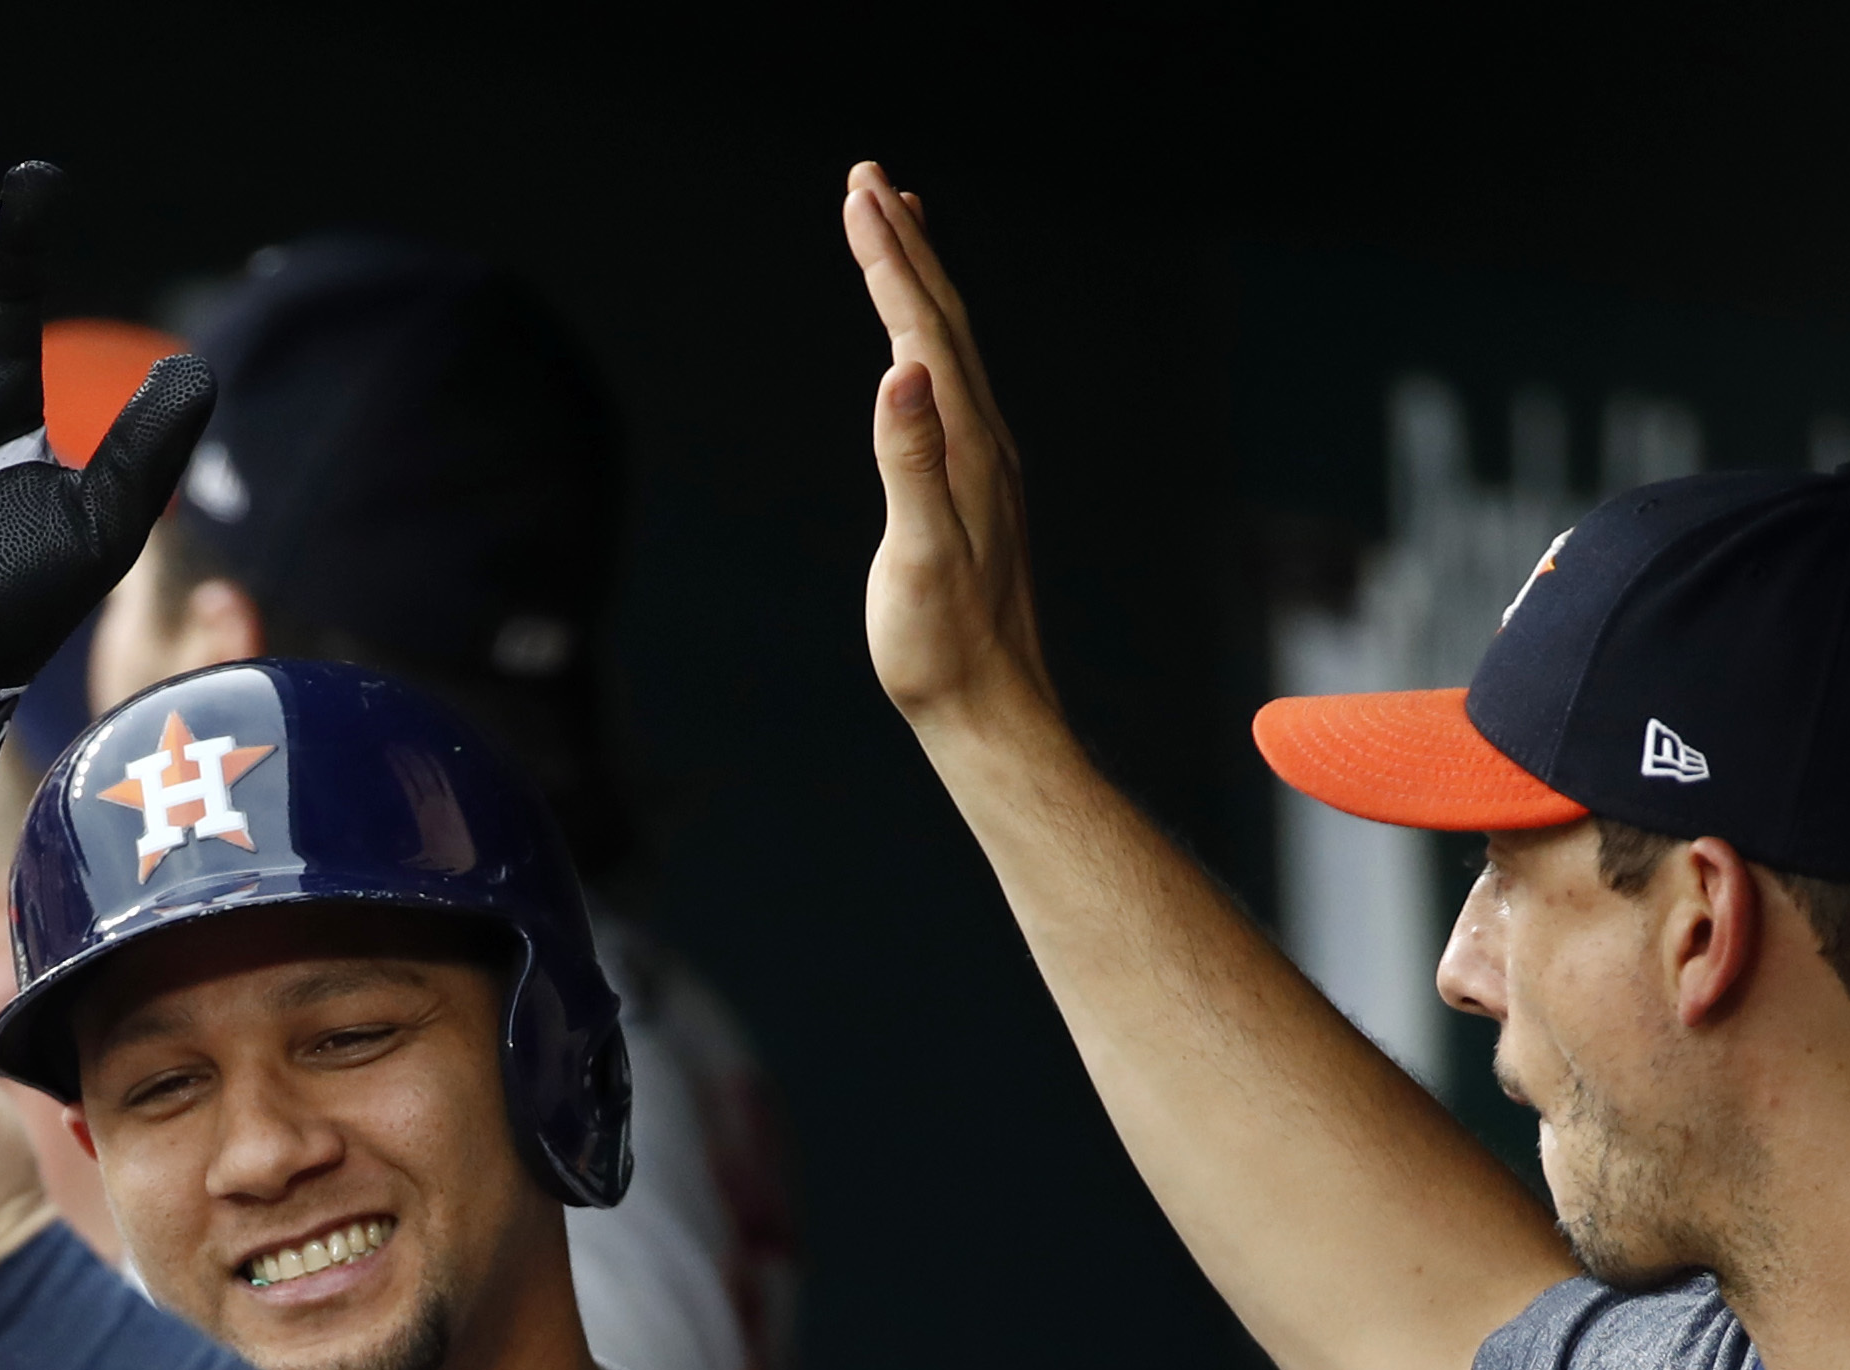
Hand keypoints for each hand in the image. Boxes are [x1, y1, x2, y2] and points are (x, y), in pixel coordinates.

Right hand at [844, 161, 1052, 736]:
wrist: (991, 710)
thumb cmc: (942, 647)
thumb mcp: (916, 556)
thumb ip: (909, 460)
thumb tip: (900, 370)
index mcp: (965, 445)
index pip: (921, 328)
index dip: (887, 258)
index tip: (858, 192)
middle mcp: (983, 441)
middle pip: (941, 320)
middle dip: (903, 244)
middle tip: (869, 178)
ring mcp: (983, 463)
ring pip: (950, 348)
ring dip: (919, 282)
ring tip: (899, 229)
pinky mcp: (975, 488)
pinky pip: (950, 386)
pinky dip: (928, 338)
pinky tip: (919, 347)